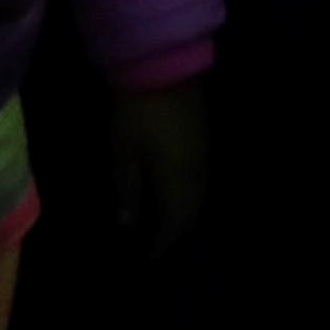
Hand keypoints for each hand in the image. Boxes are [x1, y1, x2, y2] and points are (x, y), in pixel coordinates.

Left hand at [107, 78, 210, 258]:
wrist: (165, 69)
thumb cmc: (139, 115)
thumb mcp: (125, 153)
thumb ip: (128, 190)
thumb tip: (128, 224)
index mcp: (178, 180)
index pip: (176, 222)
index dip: (163, 243)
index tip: (149, 259)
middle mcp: (197, 172)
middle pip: (193, 211)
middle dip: (178, 231)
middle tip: (160, 245)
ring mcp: (204, 154)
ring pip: (200, 195)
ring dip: (187, 213)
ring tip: (168, 224)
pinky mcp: (203, 140)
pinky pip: (201, 179)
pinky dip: (190, 194)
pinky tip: (176, 194)